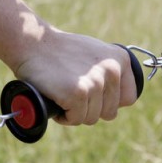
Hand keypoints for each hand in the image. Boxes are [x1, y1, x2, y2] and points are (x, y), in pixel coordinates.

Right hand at [13, 32, 138, 126]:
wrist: (34, 43)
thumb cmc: (62, 51)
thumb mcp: (96, 53)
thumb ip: (111, 71)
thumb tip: (116, 97)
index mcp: (121, 60)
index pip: (128, 99)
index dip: (108, 101)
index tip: (92, 94)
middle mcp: (112, 71)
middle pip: (109, 112)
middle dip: (90, 108)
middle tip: (72, 92)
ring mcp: (95, 82)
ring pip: (91, 118)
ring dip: (75, 112)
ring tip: (63, 93)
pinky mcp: (78, 93)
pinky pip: (75, 119)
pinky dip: (63, 116)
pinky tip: (56, 98)